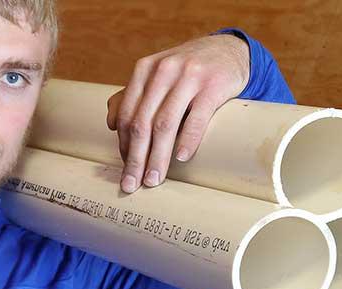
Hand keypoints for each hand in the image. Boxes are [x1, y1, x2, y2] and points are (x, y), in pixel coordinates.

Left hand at [106, 33, 249, 192]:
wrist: (230, 51)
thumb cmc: (188, 70)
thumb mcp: (158, 74)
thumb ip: (134, 95)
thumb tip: (112, 124)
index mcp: (145, 69)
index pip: (127, 114)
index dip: (123, 145)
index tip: (125, 170)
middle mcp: (163, 71)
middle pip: (142, 122)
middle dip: (135, 158)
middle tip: (132, 184)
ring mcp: (189, 77)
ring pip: (165, 124)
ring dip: (157, 156)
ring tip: (154, 179)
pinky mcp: (213, 85)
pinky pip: (197, 117)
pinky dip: (188, 140)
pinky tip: (181, 158)